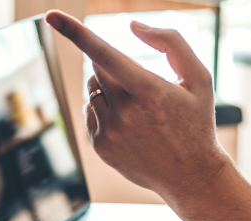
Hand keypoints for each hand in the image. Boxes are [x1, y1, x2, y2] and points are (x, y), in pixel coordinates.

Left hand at [46, 11, 227, 203]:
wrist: (190, 175)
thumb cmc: (195, 122)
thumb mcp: (199, 79)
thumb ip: (171, 42)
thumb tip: (132, 26)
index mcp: (148, 90)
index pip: (104, 54)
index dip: (76, 32)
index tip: (51, 15)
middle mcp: (124, 111)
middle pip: (98, 70)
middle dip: (114, 70)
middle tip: (141, 89)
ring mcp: (109, 131)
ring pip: (93, 91)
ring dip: (109, 91)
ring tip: (138, 113)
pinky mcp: (100, 146)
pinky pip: (91, 113)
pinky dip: (105, 112)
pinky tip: (129, 127)